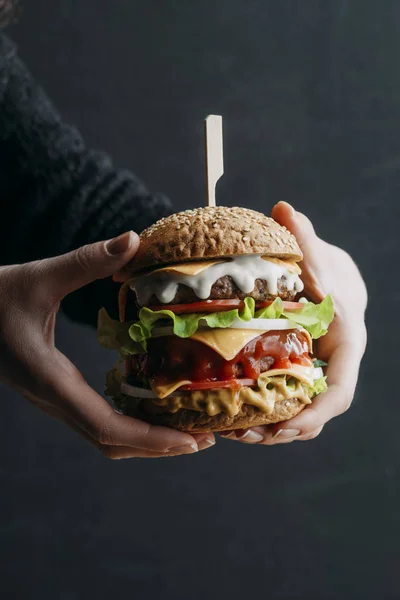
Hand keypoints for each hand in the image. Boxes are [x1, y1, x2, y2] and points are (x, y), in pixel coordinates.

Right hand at [0, 231, 214, 457]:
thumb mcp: (38, 276)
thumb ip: (85, 260)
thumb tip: (133, 240)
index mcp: (50, 379)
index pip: (106, 426)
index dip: (150, 439)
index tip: (190, 441)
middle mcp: (53, 399)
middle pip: (111, 442)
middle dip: (158, 446)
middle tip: (203, 438)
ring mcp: (52, 398)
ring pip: (102, 436)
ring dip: (144, 439)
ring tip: (185, 429)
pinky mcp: (54, 389)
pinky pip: (95, 418)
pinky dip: (128, 423)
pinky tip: (150, 406)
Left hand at [220, 201, 367, 444]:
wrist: (333, 279)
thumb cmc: (329, 269)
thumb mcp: (319, 254)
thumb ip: (303, 237)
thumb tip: (284, 209)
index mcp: (345, 343)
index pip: (341, 389)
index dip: (317, 412)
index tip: (287, 427)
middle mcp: (331, 364)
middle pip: (315, 412)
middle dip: (283, 430)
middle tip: (245, 436)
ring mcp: (313, 371)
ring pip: (298, 411)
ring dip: (268, 428)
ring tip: (231, 434)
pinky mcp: (294, 371)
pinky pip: (283, 399)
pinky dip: (262, 410)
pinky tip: (230, 413)